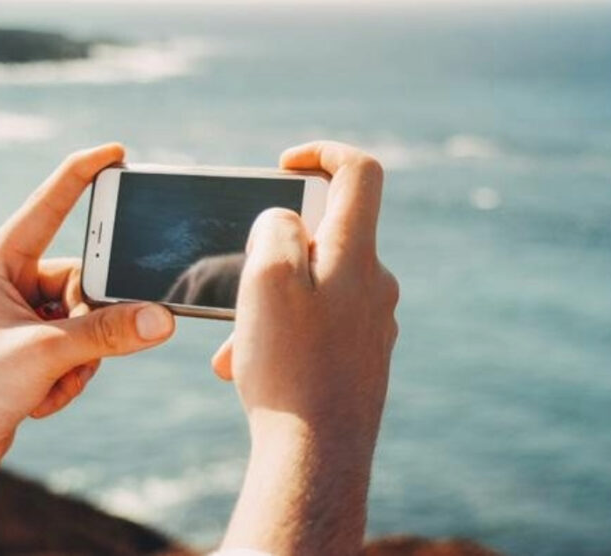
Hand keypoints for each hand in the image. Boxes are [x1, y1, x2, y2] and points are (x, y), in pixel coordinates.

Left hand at [0, 144, 174, 500]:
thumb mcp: (44, 355)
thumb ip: (107, 334)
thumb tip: (162, 319)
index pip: (50, 206)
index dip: (84, 175)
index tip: (118, 153)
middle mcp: (13, 285)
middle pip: (88, 279)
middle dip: (91, 322)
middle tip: (74, 350)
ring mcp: (26, 320)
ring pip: (91, 321)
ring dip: (82, 359)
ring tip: (46, 384)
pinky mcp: (35, 353)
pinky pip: (83, 351)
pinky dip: (71, 378)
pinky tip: (39, 401)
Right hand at [213, 141, 398, 554]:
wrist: (318, 459)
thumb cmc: (290, 367)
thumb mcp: (266, 279)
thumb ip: (276, 228)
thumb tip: (286, 219)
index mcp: (357, 254)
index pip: (360, 172)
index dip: (322, 152)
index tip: (284, 165)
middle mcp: (375, 284)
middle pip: (326, 235)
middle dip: (272, 251)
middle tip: (238, 284)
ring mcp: (373, 322)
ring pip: (313, 288)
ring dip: (268, 304)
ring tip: (235, 346)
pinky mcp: (363, 356)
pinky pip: (319, 326)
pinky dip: (282, 334)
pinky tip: (250, 369)